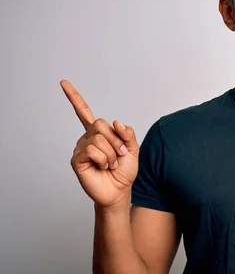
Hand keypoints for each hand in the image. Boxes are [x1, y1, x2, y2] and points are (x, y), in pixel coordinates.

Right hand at [61, 80, 139, 207]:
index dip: (74, 97)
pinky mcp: (77, 159)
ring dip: (111, 153)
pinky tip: (102, 167)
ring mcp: (81, 148)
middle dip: (116, 141)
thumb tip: (116, 122)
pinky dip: (103, 159)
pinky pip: (92, 150)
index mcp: (99, 133)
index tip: (63, 83)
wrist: (119, 191)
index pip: (84, 112)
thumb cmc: (124, 171)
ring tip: (110, 164)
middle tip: (119, 155)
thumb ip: (128, 134)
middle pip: (101, 124)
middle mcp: (87, 138)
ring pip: (99, 139)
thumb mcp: (132, 150)